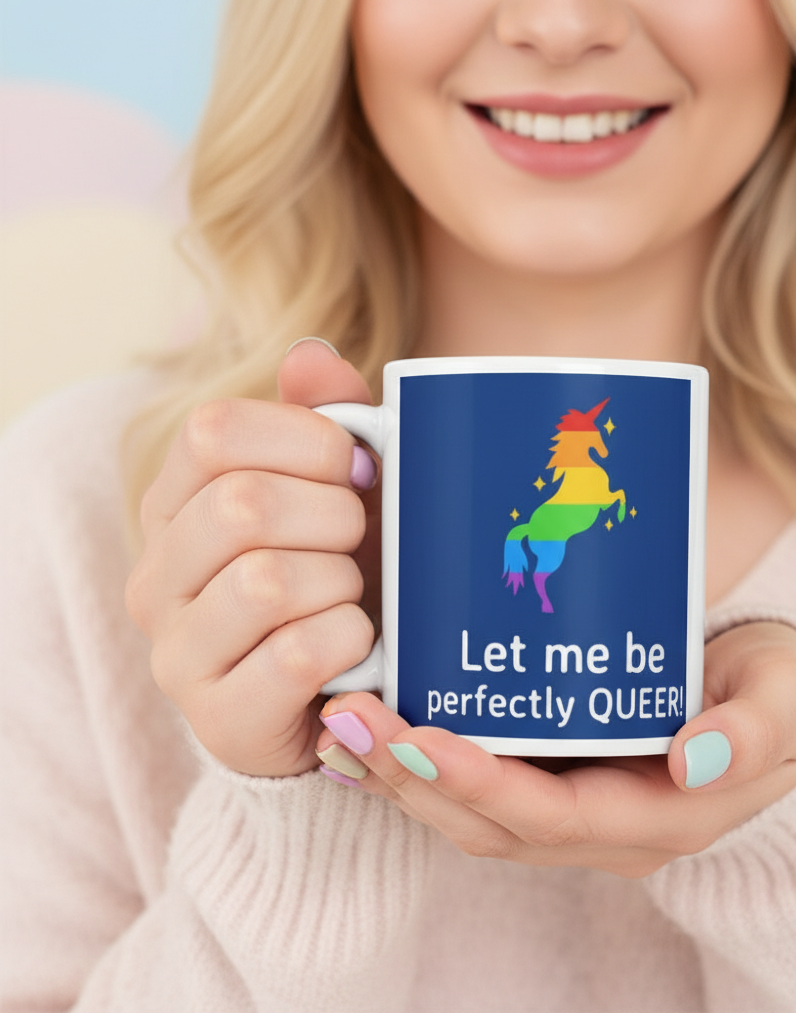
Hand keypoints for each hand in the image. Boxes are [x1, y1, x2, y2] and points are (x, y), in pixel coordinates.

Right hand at [126, 340, 379, 776]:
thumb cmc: (338, 576)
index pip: (215, 431)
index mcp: (176, 504)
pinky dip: (350, 640)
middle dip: (334, 516)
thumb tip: (312, 356)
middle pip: (242, 504)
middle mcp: (157, 575)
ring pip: (267, 581)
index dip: (307, 439)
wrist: (338, 689)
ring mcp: (178, 653)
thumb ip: (326, 421)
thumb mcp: (338, 493)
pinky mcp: (219, 719)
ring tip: (352, 597)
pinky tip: (356, 646)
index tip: (353, 468)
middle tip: (358, 540)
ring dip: (341, 583)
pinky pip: (295, 654)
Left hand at [315, 621, 795, 876]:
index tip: (416, 739)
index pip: (553, 817)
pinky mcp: (556, 780)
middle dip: (412, 780)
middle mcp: (603, 828)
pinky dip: (416, 769)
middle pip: (491, 824)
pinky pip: (474, 790)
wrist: (773, 705)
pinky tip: (368, 732)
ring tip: (341, 719)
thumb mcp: (786, 702)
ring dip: (400, 775)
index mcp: (659, 818)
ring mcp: (575, 809)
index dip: (480, 785)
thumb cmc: (778, 695)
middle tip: (349, 719)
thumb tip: (698, 760)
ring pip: (470, 814)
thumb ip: (753, 731)